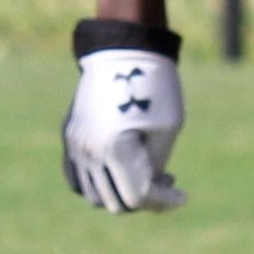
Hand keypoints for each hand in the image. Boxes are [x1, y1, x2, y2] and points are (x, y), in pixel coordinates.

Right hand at [63, 19, 186, 212]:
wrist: (123, 51)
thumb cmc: (155, 87)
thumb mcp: (167, 129)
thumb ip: (155, 167)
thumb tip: (148, 193)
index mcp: (115, 149)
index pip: (137, 197)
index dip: (163, 202)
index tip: (183, 196)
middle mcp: (89, 151)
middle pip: (116, 202)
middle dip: (145, 199)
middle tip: (166, 179)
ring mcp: (75, 146)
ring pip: (94, 196)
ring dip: (122, 193)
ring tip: (146, 173)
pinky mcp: (70, 138)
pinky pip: (77, 180)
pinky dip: (99, 185)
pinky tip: (121, 171)